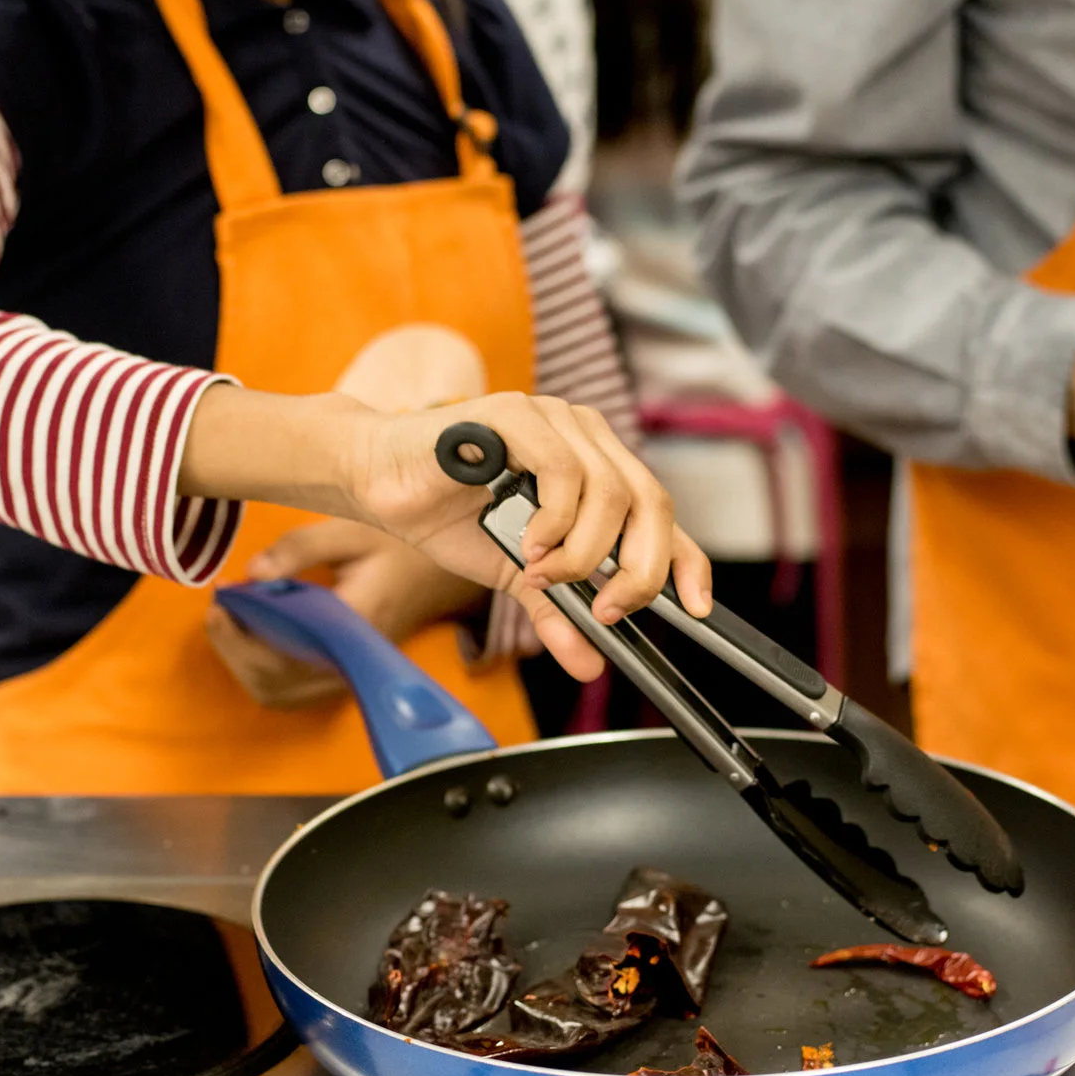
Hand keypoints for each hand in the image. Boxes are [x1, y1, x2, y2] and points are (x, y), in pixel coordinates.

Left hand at [204, 519, 482, 709]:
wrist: (437, 573)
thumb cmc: (398, 547)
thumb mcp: (351, 530)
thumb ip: (300, 548)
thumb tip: (252, 574)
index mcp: (354, 625)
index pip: (285, 652)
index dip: (241, 635)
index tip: (221, 598)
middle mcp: (351, 662)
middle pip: (274, 682)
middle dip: (234, 648)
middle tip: (218, 608)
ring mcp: (347, 676)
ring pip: (279, 694)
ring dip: (243, 662)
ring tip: (228, 622)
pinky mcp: (342, 678)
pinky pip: (290, 692)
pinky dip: (260, 671)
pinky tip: (250, 638)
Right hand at [342, 392, 715, 681]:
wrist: (379, 481)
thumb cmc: (448, 513)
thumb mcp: (515, 576)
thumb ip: (556, 611)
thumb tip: (590, 662)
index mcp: (596, 468)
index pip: (660, 513)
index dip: (685, 559)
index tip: (695, 606)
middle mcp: (586, 438)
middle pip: (650, 502)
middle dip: (637, 569)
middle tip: (605, 606)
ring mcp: (555, 420)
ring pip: (611, 491)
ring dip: (583, 551)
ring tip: (543, 572)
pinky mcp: (517, 414)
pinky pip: (562, 470)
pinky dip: (554, 520)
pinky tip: (528, 543)